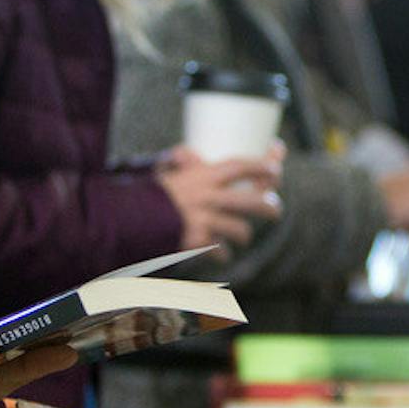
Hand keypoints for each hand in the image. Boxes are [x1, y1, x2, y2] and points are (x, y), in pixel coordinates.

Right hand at [158, 147, 281, 257]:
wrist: (131, 221)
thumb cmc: (150, 195)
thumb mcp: (169, 173)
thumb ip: (182, 164)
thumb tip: (184, 152)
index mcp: (203, 176)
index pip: (240, 166)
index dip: (262, 165)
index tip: (277, 166)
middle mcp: (208, 197)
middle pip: (252, 201)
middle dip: (269, 206)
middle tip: (274, 209)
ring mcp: (205, 221)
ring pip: (241, 230)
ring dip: (243, 234)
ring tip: (242, 236)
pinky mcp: (199, 242)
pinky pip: (221, 250)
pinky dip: (222, 254)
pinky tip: (221, 254)